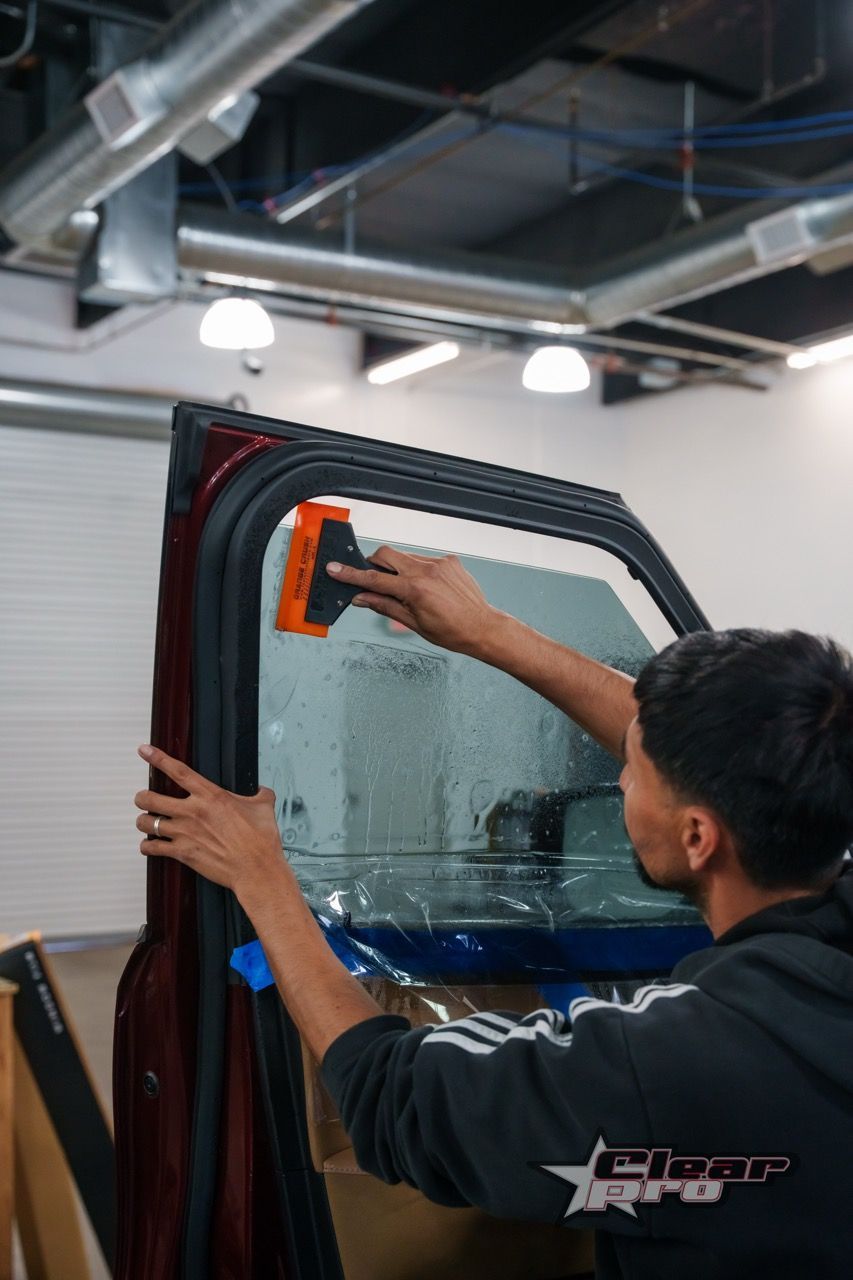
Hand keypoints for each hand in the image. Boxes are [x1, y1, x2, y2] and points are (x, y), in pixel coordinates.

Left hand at [134, 745, 289, 900]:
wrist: (257, 868)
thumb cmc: (261, 840)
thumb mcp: (263, 807)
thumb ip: (260, 794)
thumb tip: (262, 790)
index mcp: (211, 796)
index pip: (178, 771)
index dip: (158, 758)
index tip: (145, 750)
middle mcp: (193, 811)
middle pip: (150, 798)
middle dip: (142, 797)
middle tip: (144, 798)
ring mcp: (185, 833)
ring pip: (146, 823)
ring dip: (143, 822)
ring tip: (147, 822)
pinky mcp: (182, 853)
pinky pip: (152, 848)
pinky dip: (147, 847)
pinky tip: (150, 846)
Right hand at [326, 545, 504, 655]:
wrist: (482, 627)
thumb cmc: (451, 631)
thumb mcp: (413, 623)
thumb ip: (385, 606)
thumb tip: (361, 598)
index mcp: (414, 590)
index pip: (373, 579)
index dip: (351, 574)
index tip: (336, 568)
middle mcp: (426, 571)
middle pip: (385, 554)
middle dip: (374, 563)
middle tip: (375, 579)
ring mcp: (439, 563)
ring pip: (405, 556)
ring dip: (398, 568)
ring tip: (408, 590)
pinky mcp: (449, 560)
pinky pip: (424, 559)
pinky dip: (418, 570)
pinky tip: (428, 588)